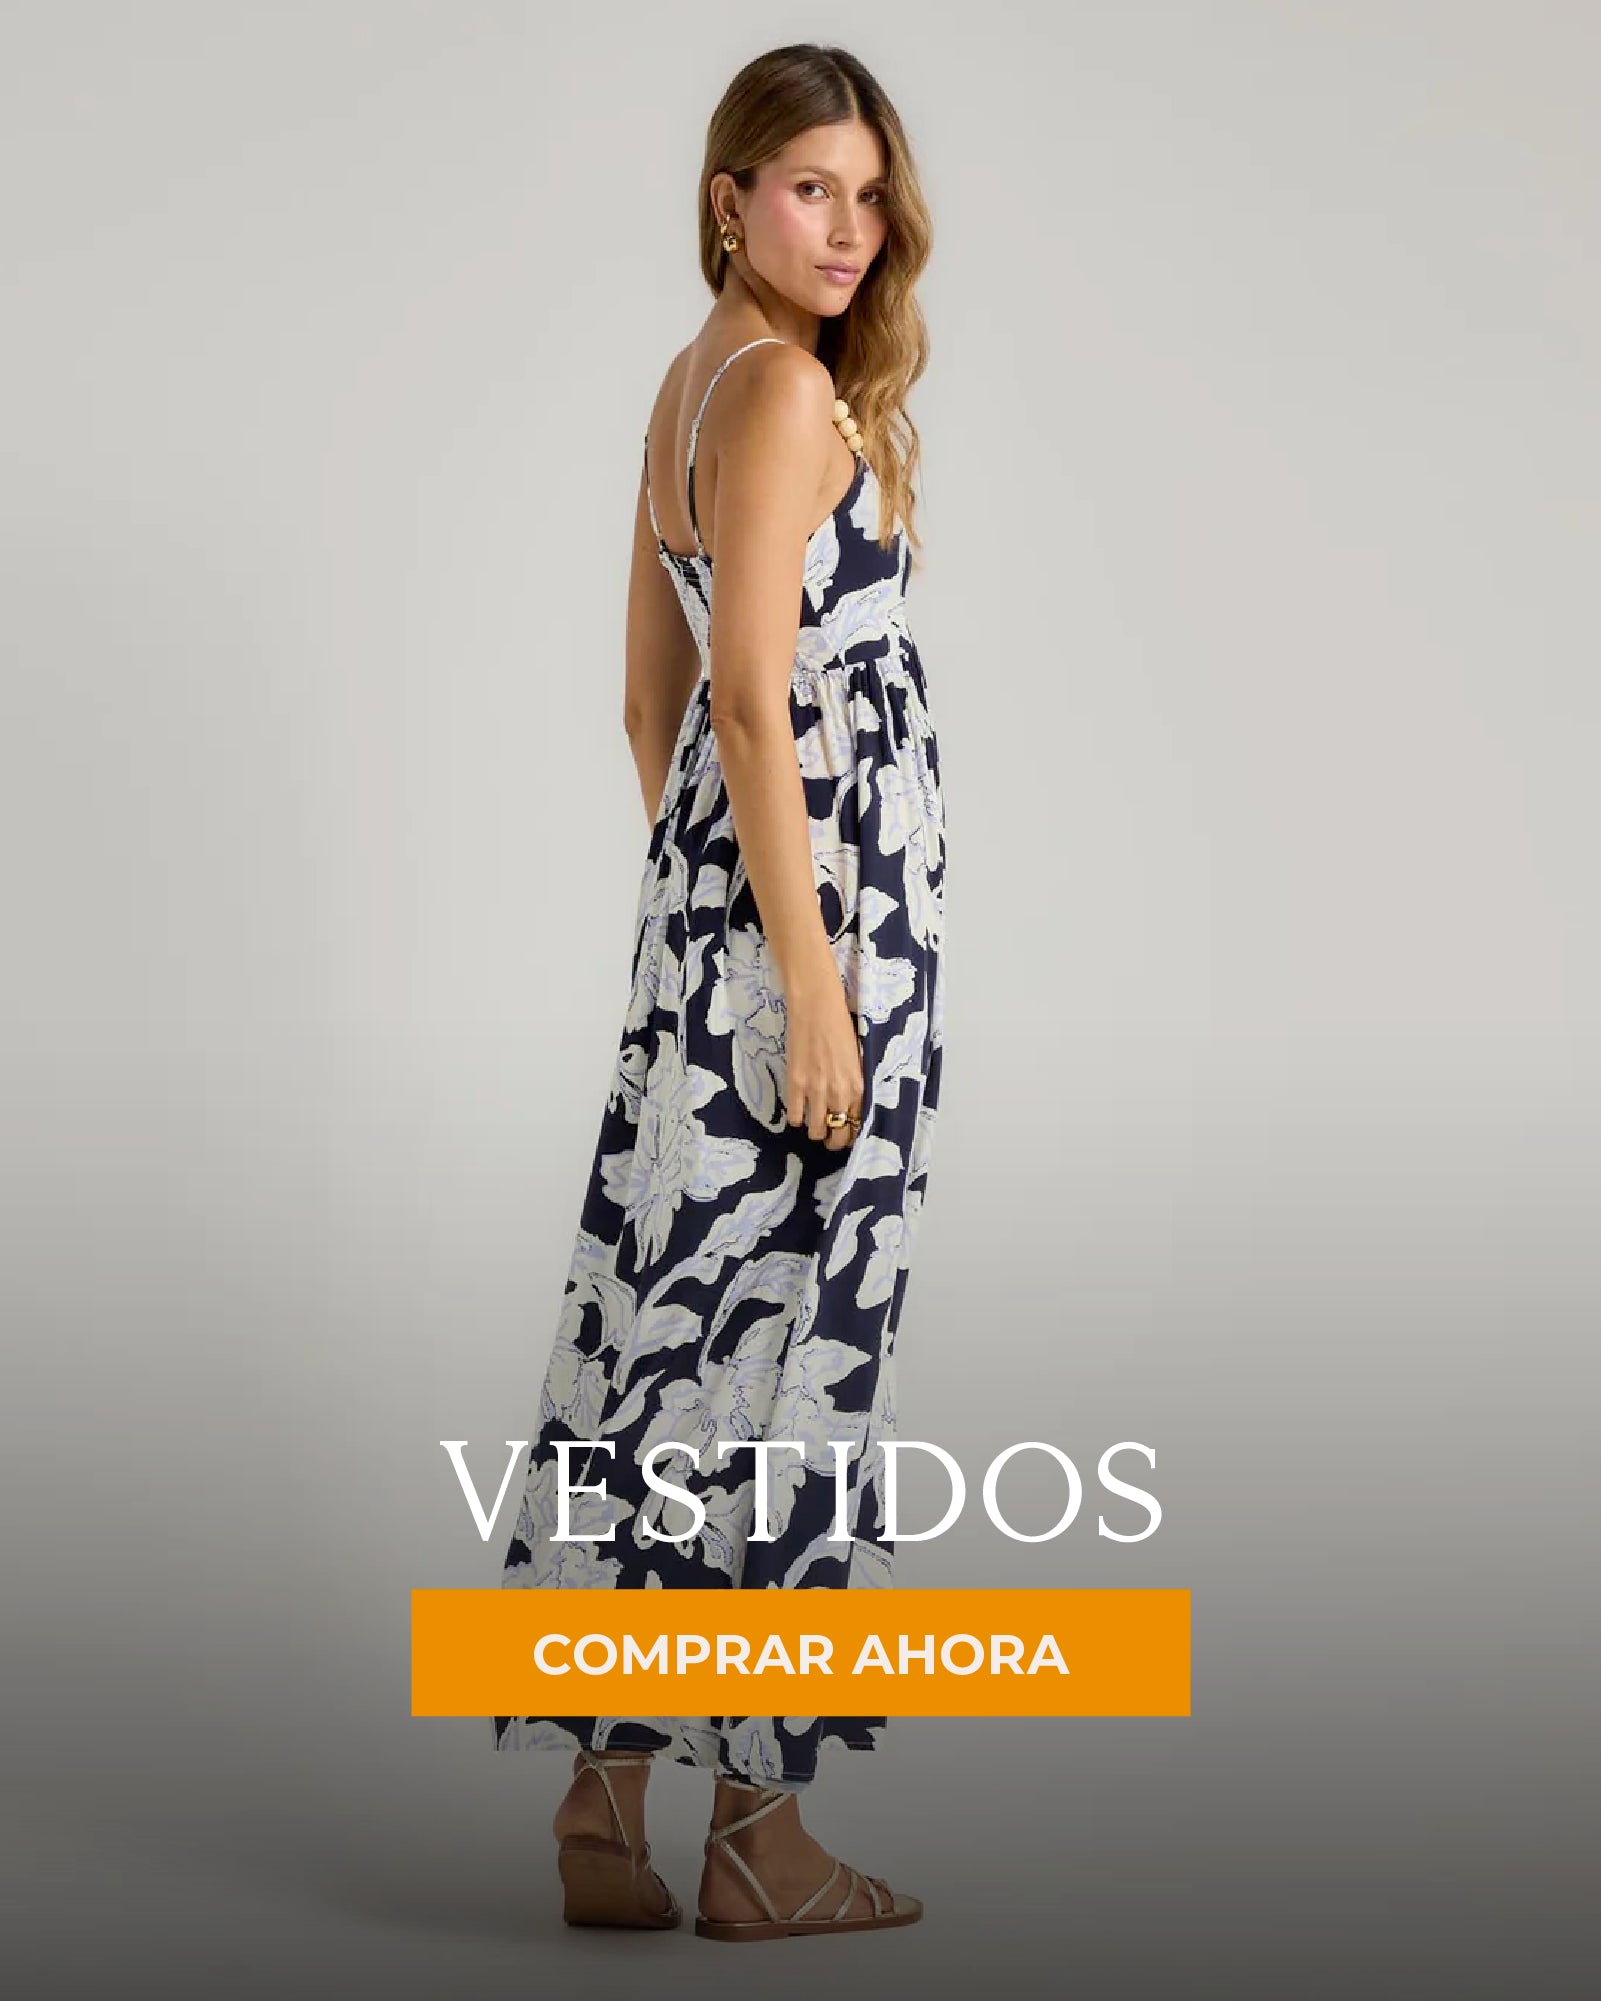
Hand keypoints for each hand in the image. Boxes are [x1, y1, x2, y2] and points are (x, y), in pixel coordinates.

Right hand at [780, 959, 863, 1149]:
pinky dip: (796, 1118)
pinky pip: (794, 1116)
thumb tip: (851, 1101)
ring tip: (813, 1125)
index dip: (851, 1134)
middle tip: (830, 1135)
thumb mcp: (858, 1058)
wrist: (816, 1006)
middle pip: (838, 1134)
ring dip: (815, 1131)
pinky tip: (798, 1112)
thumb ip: (855, 1082)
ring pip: (816, 1130)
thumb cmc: (841, 1025)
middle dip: (834, 1140)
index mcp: (858, 1086)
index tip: (846, 1133)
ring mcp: (816, 1090)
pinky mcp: (795, 1083)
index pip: (858, 1124)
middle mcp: (839, 1093)